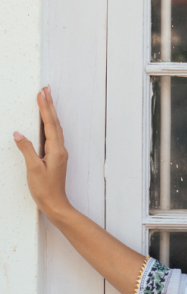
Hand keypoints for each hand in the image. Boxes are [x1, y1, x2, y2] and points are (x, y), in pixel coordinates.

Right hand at [14, 87, 71, 222]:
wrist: (56, 205)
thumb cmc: (45, 189)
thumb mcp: (32, 169)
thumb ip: (26, 149)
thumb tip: (18, 133)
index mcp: (56, 149)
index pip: (49, 124)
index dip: (45, 108)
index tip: (41, 93)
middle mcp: (60, 148)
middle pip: (55, 122)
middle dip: (50, 105)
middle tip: (46, 89)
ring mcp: (60, 153)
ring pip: (55, 128)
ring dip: (51, 113)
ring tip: (47, 100)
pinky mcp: (57, 157)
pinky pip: (54, 135)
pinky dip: (50, 124)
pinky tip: (47, 123)